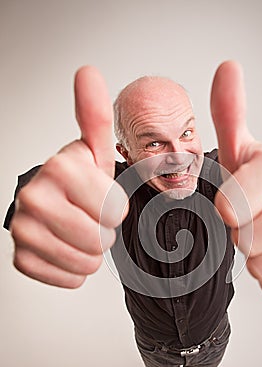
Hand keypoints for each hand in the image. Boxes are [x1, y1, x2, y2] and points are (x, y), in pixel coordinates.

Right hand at [10, 67, 127, 287]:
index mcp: (59, 168)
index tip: (101, 196)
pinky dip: (75, 269)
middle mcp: (33, 196)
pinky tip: (67, 247)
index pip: (116, 211)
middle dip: (104, 231)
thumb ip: (94, 115)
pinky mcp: (22, 257)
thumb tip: (87, 72)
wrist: (57, 206)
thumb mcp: (95, 150)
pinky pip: (68, 278)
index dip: (117, 208)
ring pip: (86, 262)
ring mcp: (24, 229)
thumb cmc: (81, 181)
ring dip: (92, 252)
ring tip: (80, 230)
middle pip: (100, 239)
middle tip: (89, 215)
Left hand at [211, 61, 261, 294]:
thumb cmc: (255, 180)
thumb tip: (228, 67)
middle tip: (251, 219)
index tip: (234, 202)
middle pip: (247, 238)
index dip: (224, 211)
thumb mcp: (236, 146)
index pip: (231, 207)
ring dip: (253, 255)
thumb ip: (229, 111)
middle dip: (240, 234)